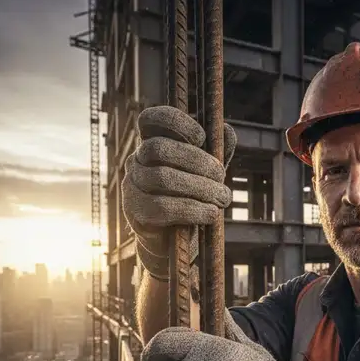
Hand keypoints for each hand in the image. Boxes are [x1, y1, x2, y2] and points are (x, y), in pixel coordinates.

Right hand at [121, 106, 236, 278]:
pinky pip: (163, 207)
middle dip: (197, 161)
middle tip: (221, 177)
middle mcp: (137, 161)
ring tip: (223, 198)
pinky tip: (211, 214)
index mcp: (152, 143)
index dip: (175, 122)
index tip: (201, 137)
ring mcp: (132, 186)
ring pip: (163, 178)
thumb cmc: (191, 197)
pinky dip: (193, 210)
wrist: (173, 240)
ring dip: (200, 188)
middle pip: (160, 149)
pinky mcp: (136, 212)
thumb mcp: (206, 172)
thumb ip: (216, 151)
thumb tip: (227, 132)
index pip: (150, 120)